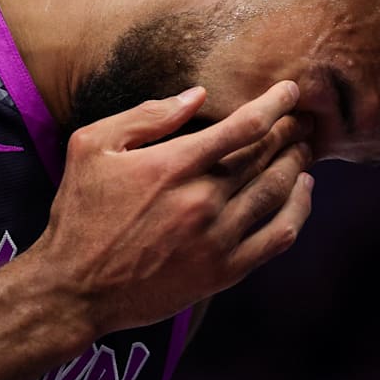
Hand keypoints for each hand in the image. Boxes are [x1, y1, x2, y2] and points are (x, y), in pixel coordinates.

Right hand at [34, 81, 313, 335]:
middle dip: (290, 131)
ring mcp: (217, 238)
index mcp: (173, 165)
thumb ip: (146, 117)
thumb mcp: (91, 147)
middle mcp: (203, 200)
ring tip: (304, 148)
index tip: (289, 91)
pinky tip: (301, 192)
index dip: (275, 104)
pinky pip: (278, 236)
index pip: (244, 127)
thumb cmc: (79, 213)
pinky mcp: (224, 271)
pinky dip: (298, 210)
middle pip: (267, 156)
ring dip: (297, 164)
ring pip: (278, 192)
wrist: (76, 288)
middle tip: (304, 118)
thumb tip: (197, 95)